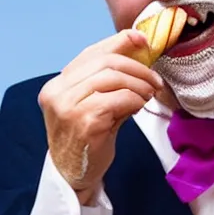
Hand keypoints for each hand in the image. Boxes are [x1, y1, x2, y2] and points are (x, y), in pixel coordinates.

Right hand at [38, 29, 166, 203]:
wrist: (75, 172)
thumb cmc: (89, 136)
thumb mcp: (95, 103)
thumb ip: (110, 81)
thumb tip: (139, 52)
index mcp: (57, 84)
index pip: (91, 53)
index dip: (120, 42)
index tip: (144, 41)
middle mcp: (57, 93)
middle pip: (105, 63)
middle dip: (137, 68)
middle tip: (155, 81)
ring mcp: (68, 107)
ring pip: (112, 78)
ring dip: (139, 84)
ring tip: (149, 95)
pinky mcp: (85, 122)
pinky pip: (119, 99)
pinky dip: (135, 99)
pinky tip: (139, 107)